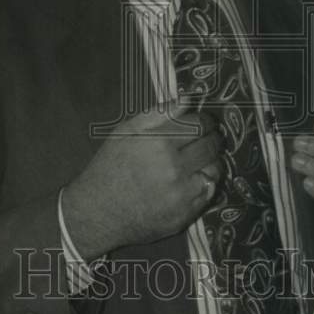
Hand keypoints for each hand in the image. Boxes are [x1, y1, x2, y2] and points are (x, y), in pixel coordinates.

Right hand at [62, 102, 223, 257]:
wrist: (98, 212)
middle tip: (207, 137)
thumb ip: (159, 113)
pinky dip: (207, 182)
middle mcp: (174, 167)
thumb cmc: (110, 166)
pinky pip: (210, 192)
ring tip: (201, 159)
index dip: (205, 120)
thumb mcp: (126, 132)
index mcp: (159, 142)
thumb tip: (187, 98)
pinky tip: (194, 179)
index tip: (203, 121)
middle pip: (211, 145)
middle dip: (213, 137)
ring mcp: (181, 193)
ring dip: (213, 159)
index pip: (199, 124)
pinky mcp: (185, 214)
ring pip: (215, 168)